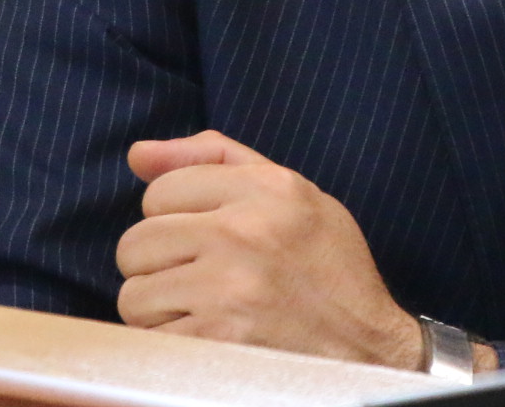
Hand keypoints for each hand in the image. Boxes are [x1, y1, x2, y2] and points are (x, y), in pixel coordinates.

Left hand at [116, 131, 425, 369]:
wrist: (369, 349)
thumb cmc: (328, 269)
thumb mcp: (292, 193)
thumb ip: (216, 159)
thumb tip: (138, 154)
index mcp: (266, 189)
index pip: (161, 190)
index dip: (172, 217)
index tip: (201, 237)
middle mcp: (244, 232)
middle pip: (137, 242)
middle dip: (157, 264)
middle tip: (196, 277)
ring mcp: (228, 290)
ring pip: (134, 294)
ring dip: (160, 308)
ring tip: (203, 308)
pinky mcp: (217, 342)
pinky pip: (151, 338)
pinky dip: (171, 342)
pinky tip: (208, 337)